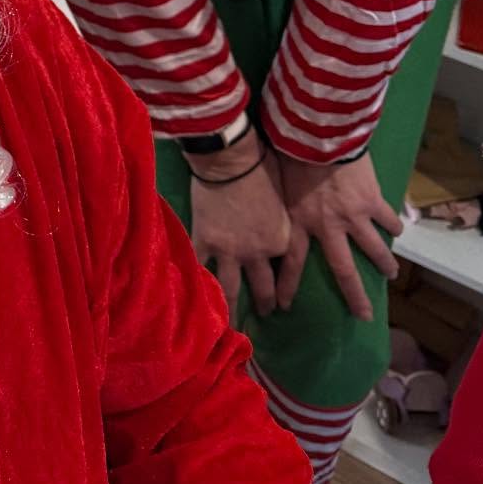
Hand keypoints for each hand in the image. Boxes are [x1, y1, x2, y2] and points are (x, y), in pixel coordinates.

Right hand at [188, 132, 290, 322]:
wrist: (231, 159)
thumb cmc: (264, 168)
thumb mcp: (284, 197)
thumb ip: (282, 220)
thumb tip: (279, 224)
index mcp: (281, 241)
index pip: (286, 267)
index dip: (284, 283)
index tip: (283, 300)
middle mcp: (258, 253)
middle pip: (263, 287)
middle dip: (264, 304)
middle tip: (264, 314)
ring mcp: (230, 251)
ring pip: (231, 288)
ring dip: (232, 308)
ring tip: (231, 323)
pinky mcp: (205, 241)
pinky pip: (201, 268)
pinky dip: (198, 282)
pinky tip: (196, 297)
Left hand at [276, 151, 402, 321]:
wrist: (317, 134)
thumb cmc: (289, 152)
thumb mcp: (274, 182)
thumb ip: (275, 202)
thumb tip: (261, 209)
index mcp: (298, 222)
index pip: (291, 262)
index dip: (287, 285)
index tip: (284, 307)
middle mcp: (327, 226)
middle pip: (343, 270)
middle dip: (354, 295)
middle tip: (365, 315)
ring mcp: (353, 216)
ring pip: (373, 249)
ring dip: (384, 263)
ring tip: (392, 274)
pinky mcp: (372, 201)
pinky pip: (387, 218)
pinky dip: (394, 225)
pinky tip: (399, 231)